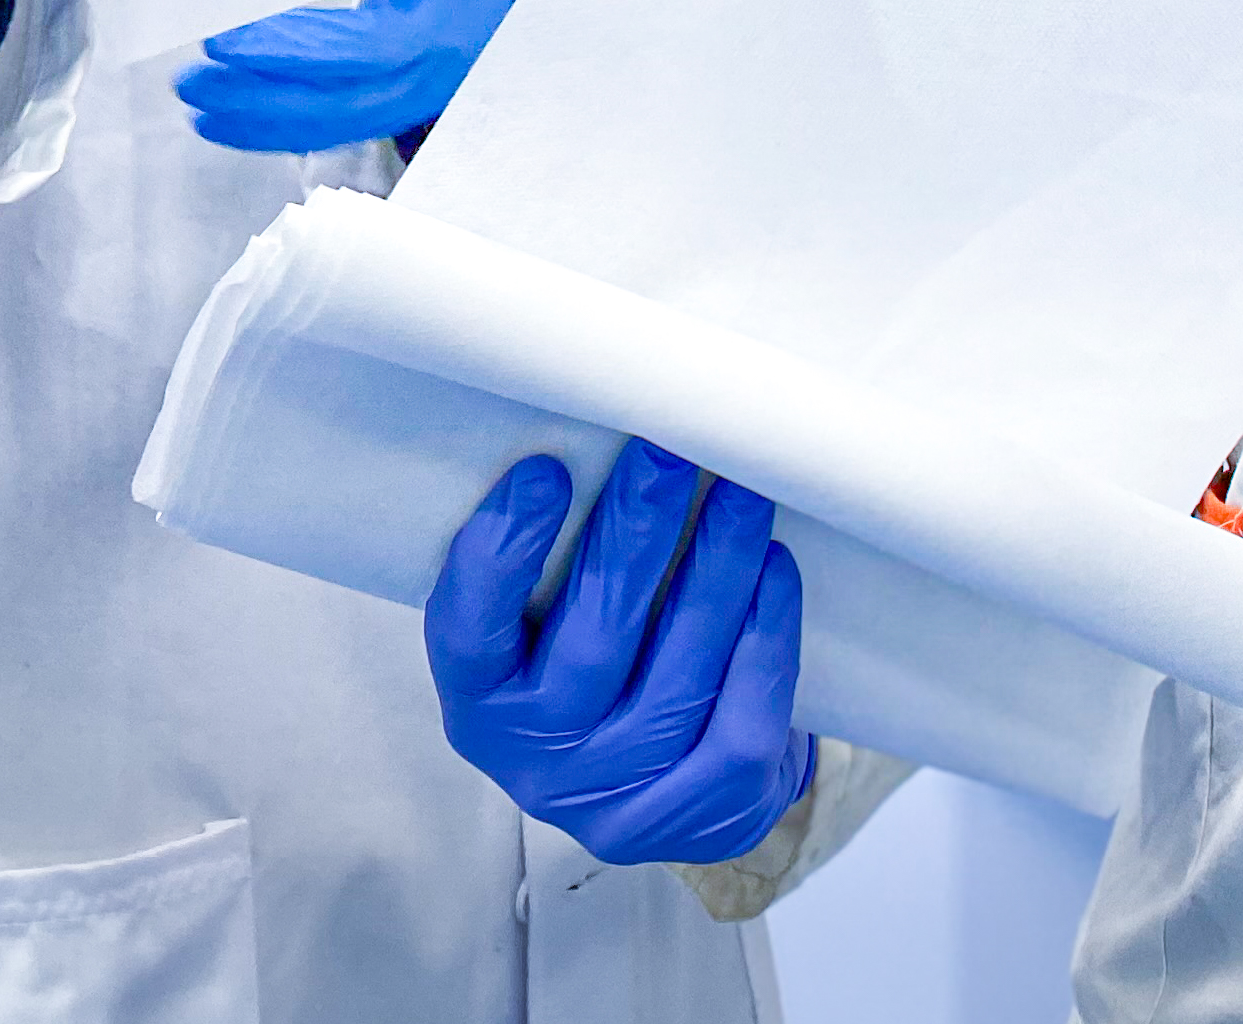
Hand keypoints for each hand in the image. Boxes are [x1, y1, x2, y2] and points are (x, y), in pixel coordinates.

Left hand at [179, 0, 518, 151]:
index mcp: (446, 24)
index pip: (359, 51)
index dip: (289, 52)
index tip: (222, 41)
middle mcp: (436, 73)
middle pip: (340, 103)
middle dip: (257, 97)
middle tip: (189, 82)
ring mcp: (423, 96)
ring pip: (335, 123)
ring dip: (260, 118)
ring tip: (197, 104)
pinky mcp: (404, 103)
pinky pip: (339, 123)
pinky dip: (282, 124)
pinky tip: (233, 119)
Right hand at [425, 441, 813, 866]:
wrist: (675, 787)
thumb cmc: (602, 663)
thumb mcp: (546, 624)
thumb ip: (553, 556)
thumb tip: (587, 428)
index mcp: (481, 702)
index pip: (469, 632)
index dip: (501, 553)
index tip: (545, 470)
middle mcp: (539, 760)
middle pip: (591, 642)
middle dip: (634, 535)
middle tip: (668, 453)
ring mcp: (623, 798)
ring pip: (679, 676)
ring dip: (716, 571)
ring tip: (739, 495)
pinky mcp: (706, 813)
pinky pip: (743, 719)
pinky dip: (764, 637)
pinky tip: (774, 570)